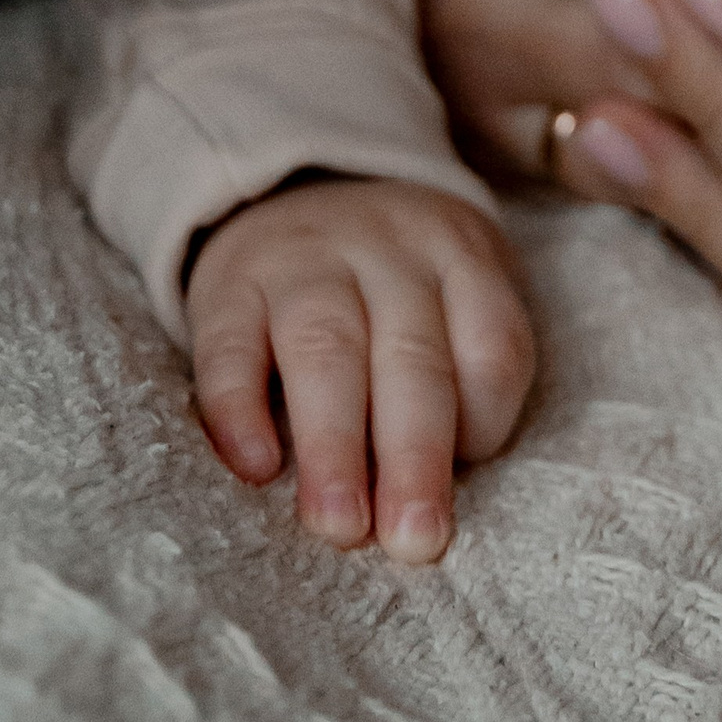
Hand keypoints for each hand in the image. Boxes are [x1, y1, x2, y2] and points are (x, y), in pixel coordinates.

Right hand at [186, 179, 536, 561]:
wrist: (293, 180)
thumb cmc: (391, 282)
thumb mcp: (449, 293)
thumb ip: (458, 376)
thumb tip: (434, 498)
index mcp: (459, 253)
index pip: (492, 344)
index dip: (483, 422)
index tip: (464, 488)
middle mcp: (386, 250)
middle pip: (411, 356)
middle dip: (415, 456)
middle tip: (413, 542)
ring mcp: (303, 259)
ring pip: (325, 348)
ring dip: (335, 445)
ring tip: (340, 525)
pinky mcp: (229, 281)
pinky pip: (230, 344)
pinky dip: (239, 408)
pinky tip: (253, 468)